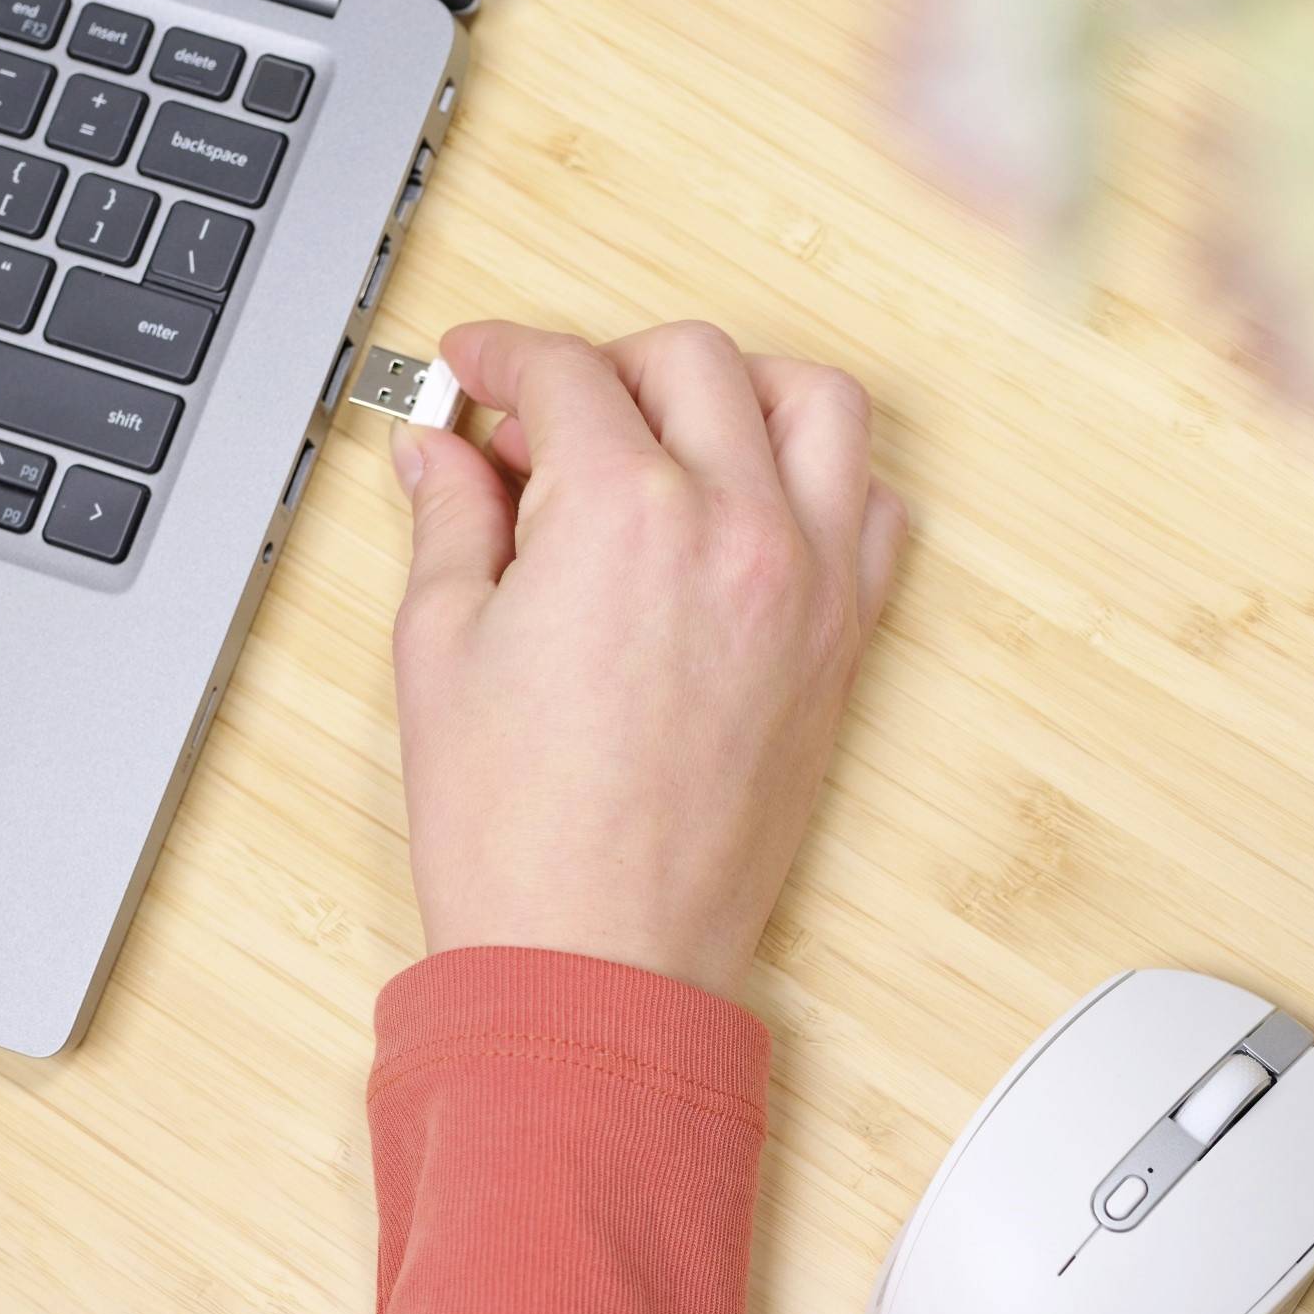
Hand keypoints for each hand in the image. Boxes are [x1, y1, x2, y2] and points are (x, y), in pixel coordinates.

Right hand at [387, 319, 908, 997]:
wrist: (599, 955)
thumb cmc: (517, 830)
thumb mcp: (440, 646)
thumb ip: (450, 518)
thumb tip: (440, 450)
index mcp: (625, 512)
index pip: (565, 372)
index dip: (499, 358)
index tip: (472, 375)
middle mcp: (737, 528)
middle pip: (690, 360)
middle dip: (605, 366)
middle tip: (543, 423)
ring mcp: (809, 583)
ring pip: (815, 404)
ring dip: (737, 389)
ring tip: (666, 433)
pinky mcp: (844, 643)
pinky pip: (873, 510)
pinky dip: (823, 478)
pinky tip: (750, 504)